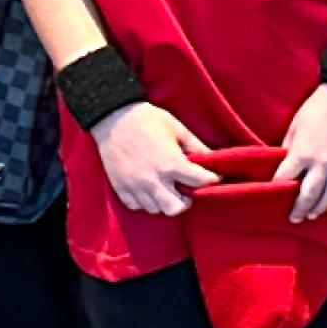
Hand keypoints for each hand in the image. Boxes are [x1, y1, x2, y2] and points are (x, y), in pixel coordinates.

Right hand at [91, 101, 219, 218]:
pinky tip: (148, 189)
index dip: (212, 179)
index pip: (200, 181)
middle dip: (186, 201)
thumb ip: (195, 145)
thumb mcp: (176, 127)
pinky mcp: (121, 188)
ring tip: (166, 189)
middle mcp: (154, 180)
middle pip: (177, 208)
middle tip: (186, 190)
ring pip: (156, 210)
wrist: (113, 118)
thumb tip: (211, 157)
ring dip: (165, 201)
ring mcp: (136, 186)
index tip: (213, 177)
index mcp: (171, 163)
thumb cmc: (146, 119)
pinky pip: (137, 206)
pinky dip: (145, 201)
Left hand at [277, 83, 326, 221]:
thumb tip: (283, 162)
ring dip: (321, 208)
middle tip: (294, 218)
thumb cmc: (319, 105)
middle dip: (300, 209)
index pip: (285, 178)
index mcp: (303, 152)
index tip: (273, 195)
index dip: (277, 188)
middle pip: (309, 196)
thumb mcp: (296, 124)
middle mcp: (323, 163)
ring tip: (313, 214)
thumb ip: (289, 146)